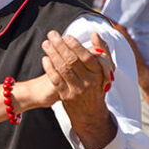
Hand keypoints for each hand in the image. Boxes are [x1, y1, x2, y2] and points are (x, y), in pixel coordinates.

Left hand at [41, 30, 115, 148]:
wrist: (90, 114)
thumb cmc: (96, 86)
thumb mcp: (104, 71)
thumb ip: (101, 50)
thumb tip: (94, 34)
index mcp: (98, 73)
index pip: (86, 57)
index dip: (76, 46)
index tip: (67, 36)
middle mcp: (89, 82)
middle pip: (72, 61)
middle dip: (60, 46)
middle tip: (51, 34)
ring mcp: (77, 90)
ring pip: (63, 69)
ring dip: (52, 54)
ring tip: (45, 44)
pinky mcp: (66, 97)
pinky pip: (56, 80)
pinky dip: (49, 68)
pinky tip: (44, 59)